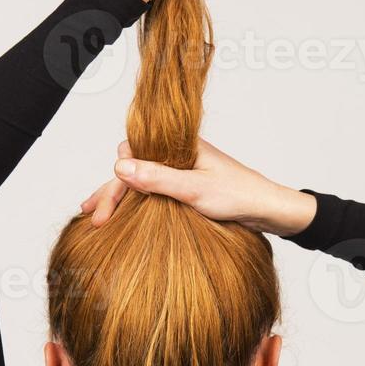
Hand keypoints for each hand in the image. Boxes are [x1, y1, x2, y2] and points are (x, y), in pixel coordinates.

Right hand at [79, 138, 316, 236]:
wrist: (270, 211)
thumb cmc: (240, 196)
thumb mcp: (195, 190)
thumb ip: (157, 178)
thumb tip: (119, 167)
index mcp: (178, 145)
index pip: (133, 153)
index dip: (116, 180)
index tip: (103, 208)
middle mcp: (177, 155)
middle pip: (134, 169)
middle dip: (111, 193)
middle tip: (94, 218)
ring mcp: (181, 172)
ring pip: (142, 181)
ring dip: (120, 199)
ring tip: (97, 219)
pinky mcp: (187, 188)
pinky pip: (154, 192)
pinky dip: (137, 203)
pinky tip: (125, 216)